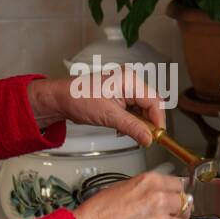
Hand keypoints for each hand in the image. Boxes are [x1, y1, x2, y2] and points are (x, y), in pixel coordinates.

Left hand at [27, 67, 164, 147]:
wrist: (61, 99)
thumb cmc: (78, 98)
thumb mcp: (109, 116)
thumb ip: (132, 127)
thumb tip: (148, 138)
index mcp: (130, 80)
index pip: (154, 102)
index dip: (158, 121)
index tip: (157, 136)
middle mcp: (130, 81)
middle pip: (151, 105)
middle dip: (147, 123)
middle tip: (142, 137)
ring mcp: (125, 88)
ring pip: (143, 109)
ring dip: (138, 123)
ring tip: (125, 131)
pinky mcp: (120, 96)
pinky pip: (134, 110)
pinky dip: (130, 121)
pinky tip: (121, 127)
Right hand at [71, 171, 190, 218]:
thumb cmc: (97, 215)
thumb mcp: (120, 188)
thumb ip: (143, 190)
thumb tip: (156, 194)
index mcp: (150, 182)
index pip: (178, 184)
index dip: (175, 194)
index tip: (174, 199)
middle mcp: (160, 200)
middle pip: (183, 205)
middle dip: (176, 212)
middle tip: (166, 218)